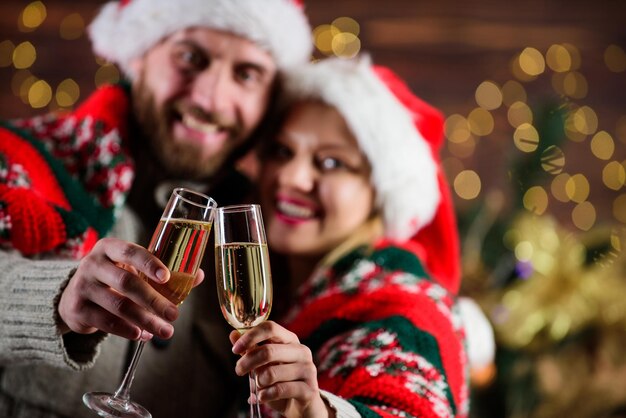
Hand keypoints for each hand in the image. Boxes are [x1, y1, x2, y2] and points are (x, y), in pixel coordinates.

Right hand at [57, 237, 203, 340]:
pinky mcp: (76, 309)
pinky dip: (127, 330)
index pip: (131, 252)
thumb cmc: (114, 278)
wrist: (74, 296)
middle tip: (175, 315)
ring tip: (164, 331)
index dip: (149, 263)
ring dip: (145, 320)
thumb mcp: (132, 269)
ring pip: (119, 305)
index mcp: (110, 248)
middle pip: (127, 282)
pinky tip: (142, 335)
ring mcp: (82, 286)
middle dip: (154, 301)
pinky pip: (106, 322)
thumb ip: (163, 272)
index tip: (167, 277)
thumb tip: (198, 275)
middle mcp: (92, 263)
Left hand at [231, 321, 332, 417]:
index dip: (250, 336)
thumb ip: (250, 349)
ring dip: (258, 382)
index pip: (270, 328)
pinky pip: (280, 390)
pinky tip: (262, 397)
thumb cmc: (280, 381)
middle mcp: (302, 351)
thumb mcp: (264, 364)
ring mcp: (308, 370)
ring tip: (259, 386)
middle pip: (268, 351)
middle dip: (248, 362)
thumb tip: (234, 334)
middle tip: (239, 371)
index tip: (235, 349)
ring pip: (272, 373)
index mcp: (291, 340)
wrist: (301, 405)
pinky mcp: (309, 389)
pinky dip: (265, 395)